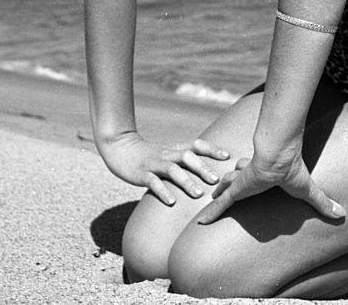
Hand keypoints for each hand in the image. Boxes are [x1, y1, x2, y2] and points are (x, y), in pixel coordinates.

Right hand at [98, 130, 230, 205]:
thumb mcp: (167, 155)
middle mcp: (166, 154)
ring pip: (173, 169)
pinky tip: (171, 202)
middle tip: (217, 181)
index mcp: (174, 149)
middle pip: (187, 157)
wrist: (119, 147)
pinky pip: (153, 181)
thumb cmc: (147, 155)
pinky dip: (163, 191)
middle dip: (203, 168)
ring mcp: (154, 163)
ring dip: (187, 181)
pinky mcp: (141, 173)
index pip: (196, 144)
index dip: (212, 149)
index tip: (228, 157)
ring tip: (199, 194)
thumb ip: (183, 162)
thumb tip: (206, 172)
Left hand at [194, 145, 344, 224]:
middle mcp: (250, 176)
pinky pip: (219, 204)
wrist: (278, 158)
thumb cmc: (292, 171)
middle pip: (238, 176)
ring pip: (226, 186)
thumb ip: (323, 202)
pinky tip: (200, 221)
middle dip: (231, 180)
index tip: (251, 178)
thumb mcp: (308, 191)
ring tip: (210, 195)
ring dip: (218, 190)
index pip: (256, 172)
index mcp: (265, 174)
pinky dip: (211, 212)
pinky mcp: (234, 191)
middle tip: (224, 185)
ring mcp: (240, 183)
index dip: (251, 173)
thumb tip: (343, 214)